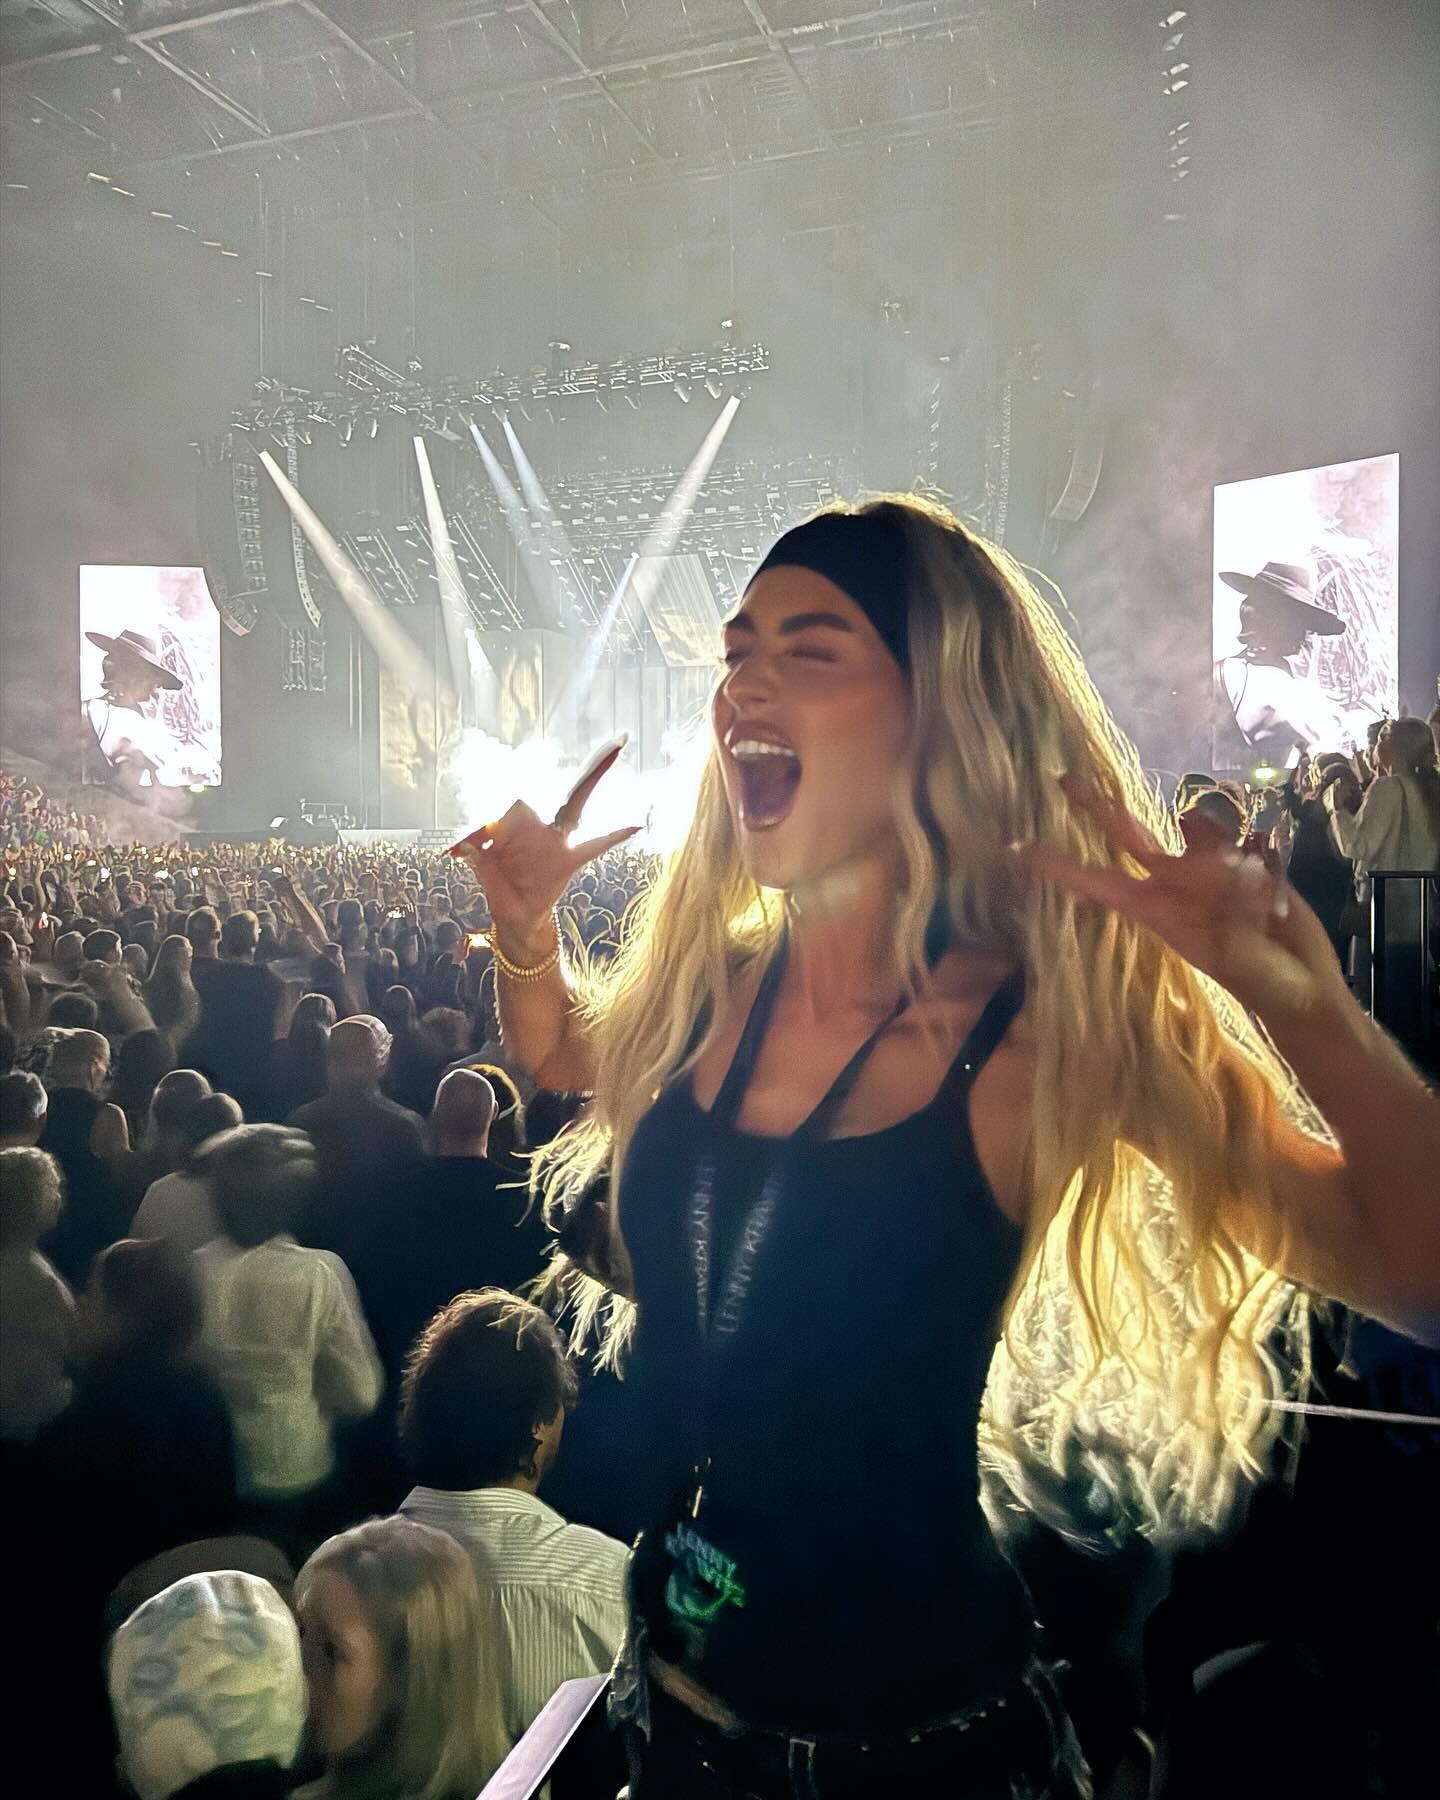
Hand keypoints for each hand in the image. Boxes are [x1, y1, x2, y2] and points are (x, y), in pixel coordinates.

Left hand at [450, 742, 638, 946]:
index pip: (515, 805)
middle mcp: (538, 831)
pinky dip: (615, 836)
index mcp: (515, 831)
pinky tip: (635, 825)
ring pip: (571, 810)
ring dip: (591, 778)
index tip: (494, 798)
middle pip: (550, 796)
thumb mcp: (484, 875)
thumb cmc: (500, 890)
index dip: (508, 801)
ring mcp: (556, 844)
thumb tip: (465, 845)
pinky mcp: (569, 862)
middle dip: (565, 777)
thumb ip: (478, 859)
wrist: (515, 918)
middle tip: (605, 742)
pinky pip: (596, 845)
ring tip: (616, 747)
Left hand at [1021, 776, 1348, 1023]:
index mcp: (1155, 909)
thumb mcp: (1232, 945)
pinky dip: (1261, 854)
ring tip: (1245, 889)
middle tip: (1063, 777)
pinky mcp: (1247, 864)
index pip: (1097, 882)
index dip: (1059, 866)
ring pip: (1195, 825)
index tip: (1016, 848)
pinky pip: (1248, 839)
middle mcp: (1174, 882)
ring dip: (1215, 834)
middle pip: (1128, 835)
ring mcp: (1209, 870)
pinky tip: (1275, 886)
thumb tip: (1202, 831)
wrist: (1301, 986)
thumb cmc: (1258, 980)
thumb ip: (1219, 891)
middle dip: (1098, 807)